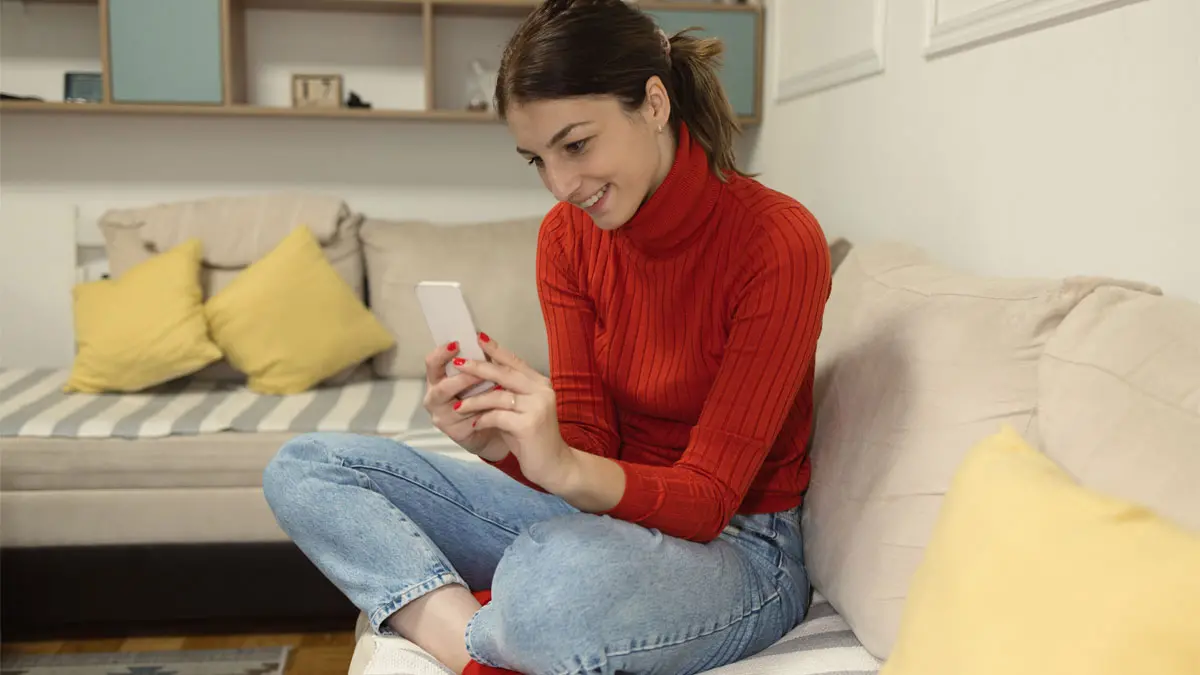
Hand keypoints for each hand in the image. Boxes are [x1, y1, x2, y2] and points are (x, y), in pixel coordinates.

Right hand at [421, 340, 509, 460]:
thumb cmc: (483, 396)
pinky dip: (484, 412)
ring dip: (477, 396)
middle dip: (463, 379)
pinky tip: (496, 407)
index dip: (441, 353)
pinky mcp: (454, 432)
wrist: (492, 428)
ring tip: (495, 388)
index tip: (457, 344)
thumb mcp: (480, 375)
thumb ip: (478, 359)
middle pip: (441, 387)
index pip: (431, 363)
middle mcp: (434, 397)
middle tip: (481, 372)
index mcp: (437, 379)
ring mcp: (442, 416)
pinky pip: (469, 420)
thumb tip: (482, 337)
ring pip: (457, 405)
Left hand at [451, 333, 578, 490]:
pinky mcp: (529, 425)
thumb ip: (509, 394)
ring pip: (497, 395)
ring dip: (474, 401)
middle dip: (478, 367)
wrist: (555, 466)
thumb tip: (482, 377)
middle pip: (504, 373)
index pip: (515, 362)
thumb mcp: (522, 411)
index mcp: (540, 384)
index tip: (478, 338)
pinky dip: (483, 419)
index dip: (496, 350)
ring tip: (457, 406)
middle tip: (458, 363)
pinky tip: (475, 425)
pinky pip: (497, 416)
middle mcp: (541, 391)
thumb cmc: (534, 439)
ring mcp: (537, 407)